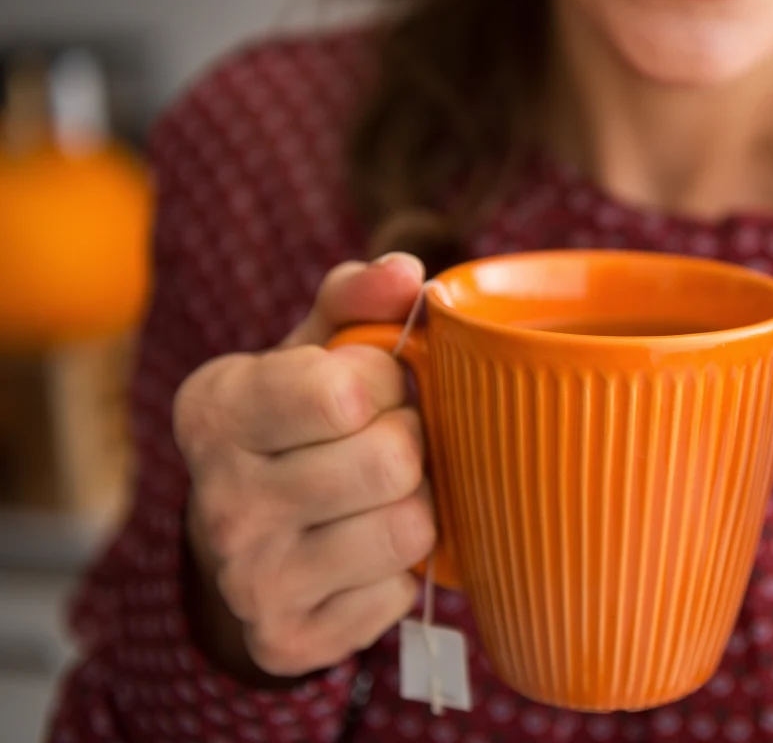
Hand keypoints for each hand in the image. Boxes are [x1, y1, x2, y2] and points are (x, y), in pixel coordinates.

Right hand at [175, 253, 435, 678]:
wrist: (244, 538)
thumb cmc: (295, 422)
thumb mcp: (313, 349)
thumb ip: (358, 299)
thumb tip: (408, 273)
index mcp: (216, 410)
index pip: (346, 390)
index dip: (387, 380)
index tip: (373, 386)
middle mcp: (220, 499)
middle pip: (391, 461)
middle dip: (410, 442)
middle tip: (389, 441)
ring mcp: (249, 580)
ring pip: (409, 530)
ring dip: (416, 504)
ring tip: (383, 494)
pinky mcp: (288, 639)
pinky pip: (401, 595)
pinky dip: (401, 571)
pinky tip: (366, 551)